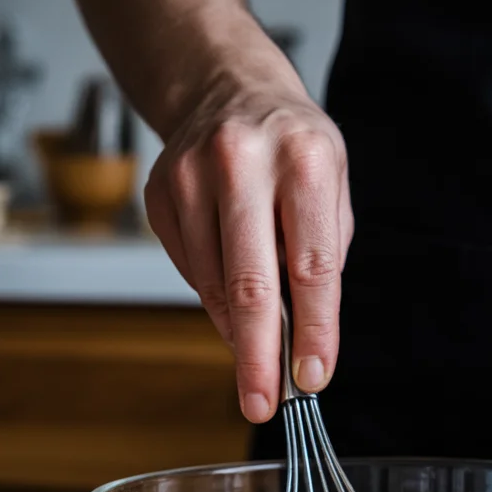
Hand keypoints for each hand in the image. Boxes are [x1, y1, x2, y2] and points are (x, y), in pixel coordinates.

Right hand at [144, 75, 352, 422]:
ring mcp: (191, 176)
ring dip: (239, 333)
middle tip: (262, 405)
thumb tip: (299, 343)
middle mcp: (243, 163)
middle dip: (259, 357)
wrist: (226, 86)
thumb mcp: (331, 189)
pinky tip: (232, 300)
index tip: (312, 378)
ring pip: (214, 284)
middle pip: (250, 284)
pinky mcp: (159, 194)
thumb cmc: (293, 149)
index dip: (313, 332)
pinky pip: (190, 270)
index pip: (313, 267)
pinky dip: (215, 300)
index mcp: (305, 160)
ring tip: (258, 356)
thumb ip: (320, 261)